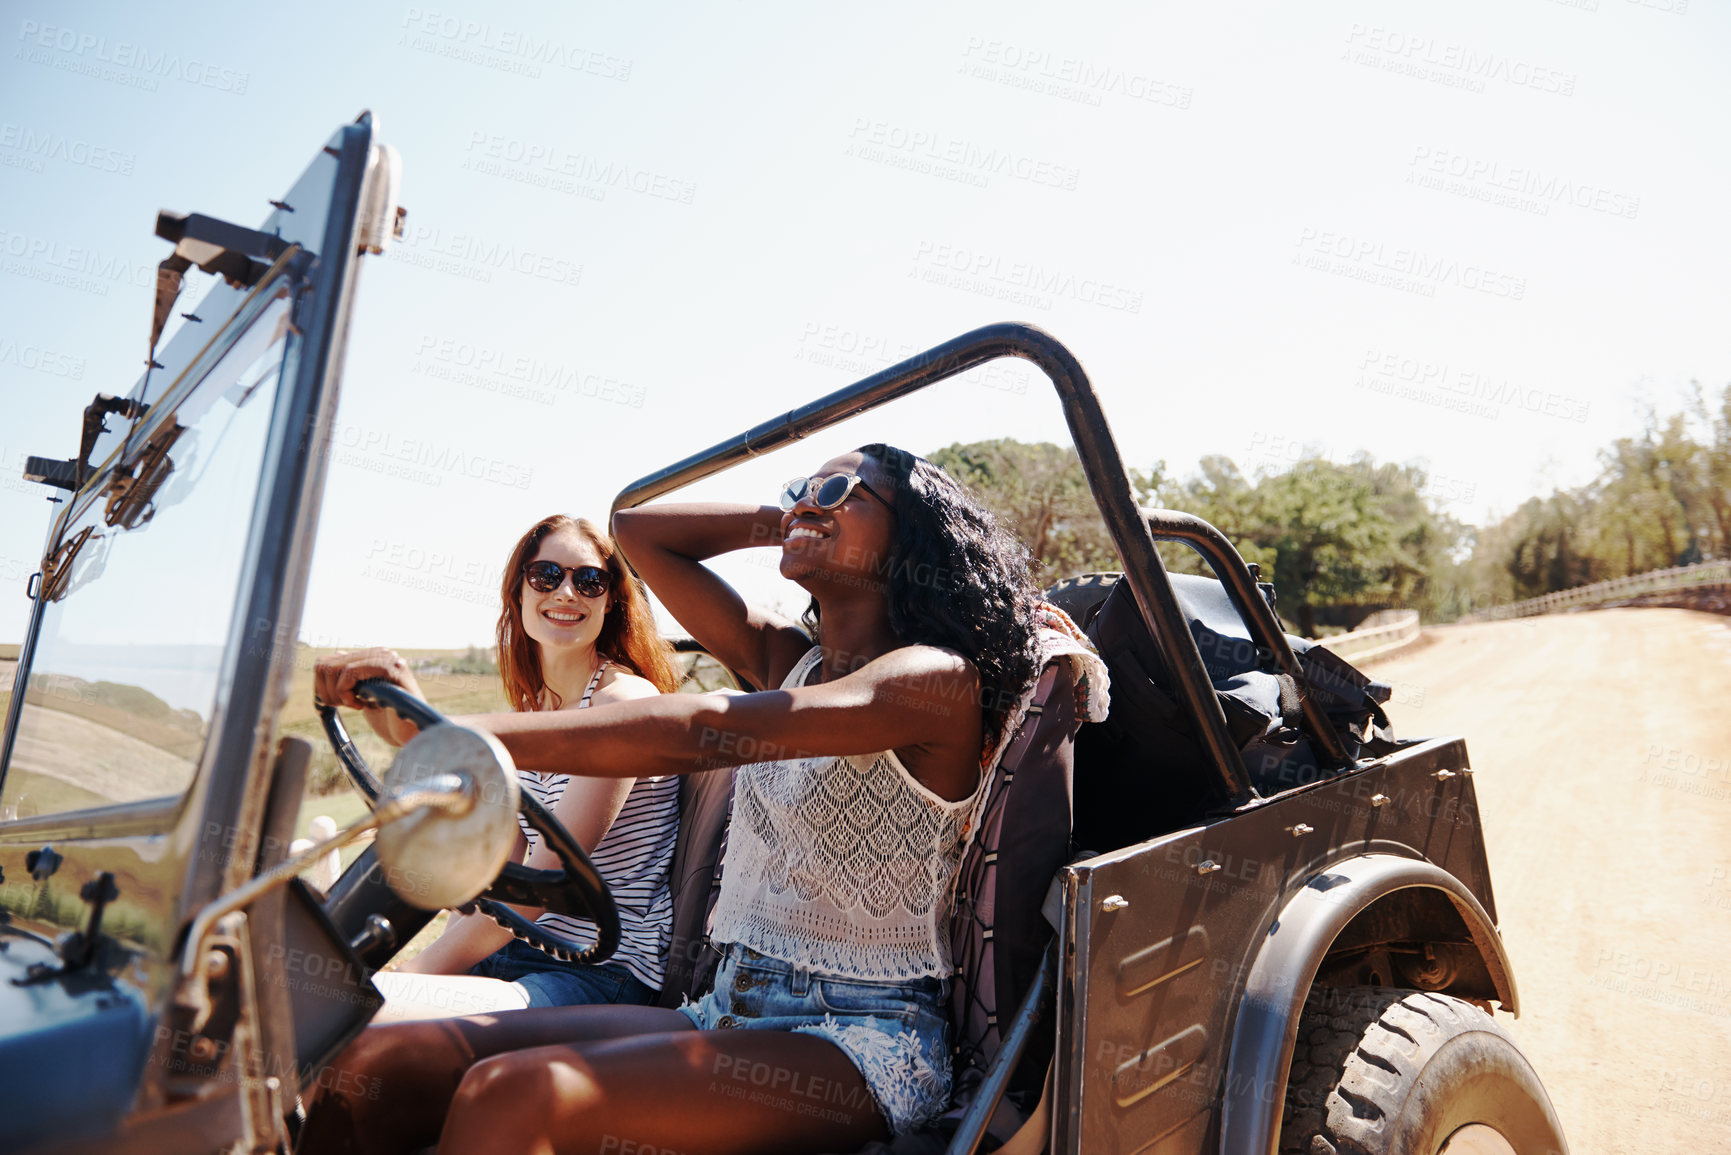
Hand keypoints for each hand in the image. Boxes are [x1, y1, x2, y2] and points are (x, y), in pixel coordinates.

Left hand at [312, 648, 426, 744]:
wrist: (414, 734)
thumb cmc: (389, 720)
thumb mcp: (363, 696)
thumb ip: (349, 678)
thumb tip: (328, 663)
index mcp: (371, 658)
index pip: (326, 662)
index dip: (321, 687)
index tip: (333, 704)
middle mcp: (380, 653)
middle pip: (325, 665)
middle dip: (326, 692)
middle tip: (346, 707)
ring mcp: (388, 658)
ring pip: (335, 668)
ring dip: (338, 694)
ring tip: (357, 705)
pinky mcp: (392, 669)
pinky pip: (350, 672)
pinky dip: (347, 693)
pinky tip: (363, 705)